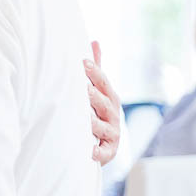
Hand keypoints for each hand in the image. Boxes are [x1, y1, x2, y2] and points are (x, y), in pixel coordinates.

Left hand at [86, 41, 122, 165]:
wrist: (103, 146)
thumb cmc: (97, 113)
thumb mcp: (99, 91)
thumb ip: (97, 70)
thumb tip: (94, 41)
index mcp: (109, 98)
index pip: (103, 83)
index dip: (95, 73)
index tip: (84, 63)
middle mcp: (112, 115)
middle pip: (104, 104)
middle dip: (94, 97)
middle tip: (83, 89)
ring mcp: (111, 134)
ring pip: (102, 128)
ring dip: (94, 124)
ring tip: (86, 120)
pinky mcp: (108, 152)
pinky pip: (103, 153)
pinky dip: (98, 153)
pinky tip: (91, 152)